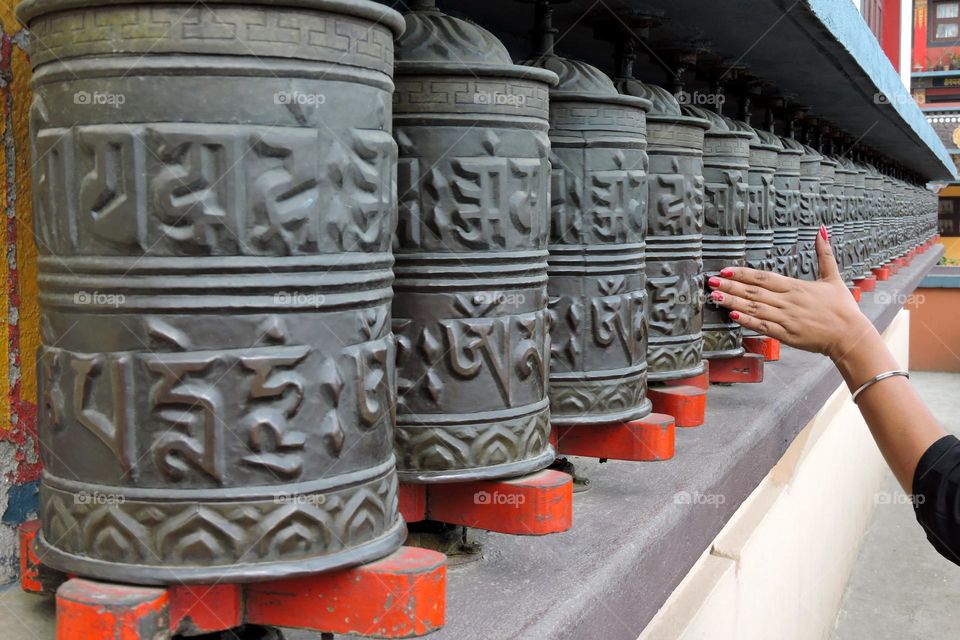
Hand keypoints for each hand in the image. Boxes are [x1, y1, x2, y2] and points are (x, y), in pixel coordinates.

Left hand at [707, 225, 874, 361]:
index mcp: (796, 287)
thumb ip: (824, 253)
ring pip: (755, 309)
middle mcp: (788, 301)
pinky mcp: (787, 335)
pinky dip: (748, 322)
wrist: (850, 334)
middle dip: (731, 287)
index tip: (725, 270)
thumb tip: (822, 230)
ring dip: (733, 303)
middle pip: (754, 292)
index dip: (743, 274)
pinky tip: (733, 317)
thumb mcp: (833, 276)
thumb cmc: (841, 307)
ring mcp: (786, 319)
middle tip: (711, 282)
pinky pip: (763, 327)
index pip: (764, 278)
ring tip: (715, 298)